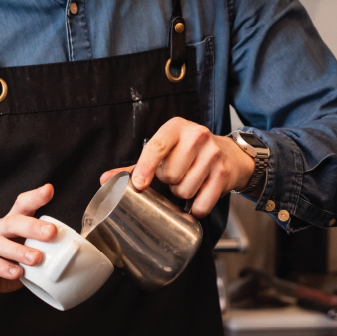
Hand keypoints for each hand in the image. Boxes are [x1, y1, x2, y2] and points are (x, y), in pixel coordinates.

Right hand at [0, 184, 56, 308]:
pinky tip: (16, 273)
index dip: (35, 197)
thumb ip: (40, 252)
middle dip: (32, 226)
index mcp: (8, 225)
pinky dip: (3, 267)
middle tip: (51, 233)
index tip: (49, 190)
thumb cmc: (1, 265)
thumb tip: (69, 254)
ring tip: (36, 258)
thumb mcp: (22, 257)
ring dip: (19, 250)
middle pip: (12, 221)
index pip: (21, 206)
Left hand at [98, 118, 254, 218]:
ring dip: (183, 194)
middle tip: (176, 176)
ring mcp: (213, 154)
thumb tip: (105, 179)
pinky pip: (202, 203)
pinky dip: (197, 208)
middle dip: (169, 182)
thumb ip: (135, 165)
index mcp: (176, 127)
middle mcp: (196, 136)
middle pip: (170, 174)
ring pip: (185, 190)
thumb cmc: (190, 152)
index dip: (145, 167)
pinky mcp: (224, 173)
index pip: (156, 146)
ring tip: (188, 182)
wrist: (230, 155)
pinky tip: (199, 196)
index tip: (139, 183)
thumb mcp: (164, 150)